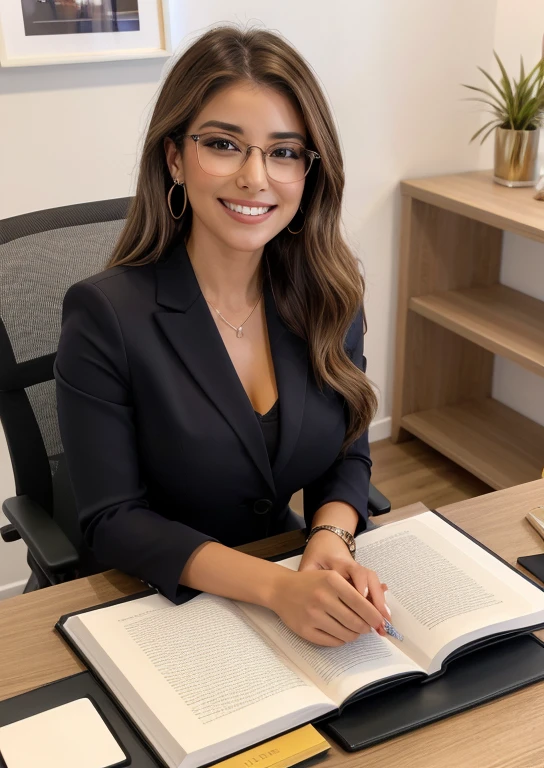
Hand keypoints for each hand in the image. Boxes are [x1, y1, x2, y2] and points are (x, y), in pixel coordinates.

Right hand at [268, 557, 386, 646]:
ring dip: (354, 635)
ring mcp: (312, 615)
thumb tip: (379, 612)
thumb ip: (354, 591)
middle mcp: (322, 597)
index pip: (361, 603)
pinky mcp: (305, 630)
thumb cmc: (311, 583)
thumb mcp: (332, 577)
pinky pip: (332, 641)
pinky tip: (340, 633)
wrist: (281, 589)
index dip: (374, 616)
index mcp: (331, 580)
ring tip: (354, 630)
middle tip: (368, 627)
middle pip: (356, 622)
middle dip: (366, 628)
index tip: (381, 622)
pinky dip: (341, 640)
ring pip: (346, 634)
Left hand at [300, 529, 389, 620]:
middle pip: (369, 579)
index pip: (354, 571)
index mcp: (338, 562)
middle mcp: (353, 565)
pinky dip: (380, 601)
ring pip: (375, 583)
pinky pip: (375, 587)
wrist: (326, 541)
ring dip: (381, 602)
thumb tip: (309, 597)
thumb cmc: (316, 556)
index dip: (360, 584)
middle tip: (379, 621)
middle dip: (376, 600)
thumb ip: (308, 578)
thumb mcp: (308, 565)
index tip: (363, 598)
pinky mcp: (364, 577)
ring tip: (385, 621)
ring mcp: (360, 570)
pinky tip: (384, 616)